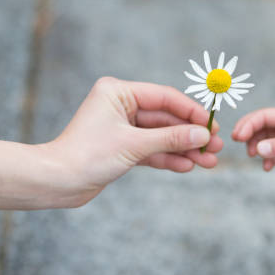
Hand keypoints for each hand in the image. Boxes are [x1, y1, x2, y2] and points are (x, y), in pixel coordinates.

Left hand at [0, 77, 222, 209]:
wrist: (57, 182)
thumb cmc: (87, 156)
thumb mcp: (134, 145)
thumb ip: (171, 139)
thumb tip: (203, 135)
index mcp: (118, 92)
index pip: (164, 97)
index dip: (191, 111)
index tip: (212, 125)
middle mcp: (120, 105)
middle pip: (165, 118)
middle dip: (190, 135)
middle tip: (217, 147)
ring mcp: (122, 127)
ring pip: (161, 136)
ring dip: (184, 149)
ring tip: (209, 162)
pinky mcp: (122, 147)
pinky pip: (151, 149)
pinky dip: (168, 158)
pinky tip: (188, 166)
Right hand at [231, 108, 274, 182]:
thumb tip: (257, 149)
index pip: (264, 116)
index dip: (248, 123)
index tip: (238, 136)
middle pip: (262, 127)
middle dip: (249, 134)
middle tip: (239, 144)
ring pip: (267, 141)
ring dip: (257, 147)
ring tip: (253, 157)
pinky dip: (268, 159)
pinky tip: (267, 167)